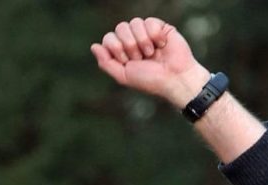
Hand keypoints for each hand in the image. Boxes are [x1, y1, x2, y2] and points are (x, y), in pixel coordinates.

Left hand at [90, 16, 209, 106]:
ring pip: (134, 22)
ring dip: (142, 41)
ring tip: (151, 53)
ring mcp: (145, 32)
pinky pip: (149, 21)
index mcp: (121, 51)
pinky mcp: (159, 27)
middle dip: (129, 45)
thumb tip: (93, 46)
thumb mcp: (123, 76)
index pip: (109, 38)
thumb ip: (106, 63)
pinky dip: (155, 36)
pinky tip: (162, 45)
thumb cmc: (149, 80)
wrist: (174, 78)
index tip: (127, 61)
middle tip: (141, 58)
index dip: (116, 47)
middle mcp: (132, 40)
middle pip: (120, 27)